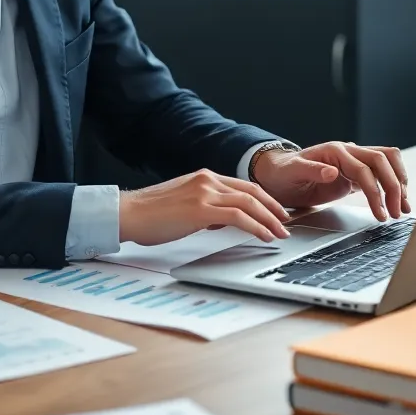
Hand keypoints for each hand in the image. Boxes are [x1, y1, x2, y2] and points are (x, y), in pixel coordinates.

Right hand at [118, 169, 291, 246]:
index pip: (243, 186)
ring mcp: (204, 193)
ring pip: (249, 203)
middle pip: (252, 191)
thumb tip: (221, 221)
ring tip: (280, 233)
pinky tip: (264, 236)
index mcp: (204, 177)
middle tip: (286, 223)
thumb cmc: (149, 214)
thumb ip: (205, 208)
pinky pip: (238, 217)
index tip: (276, 212)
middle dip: (274, 208)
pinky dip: (256, 227)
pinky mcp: (200, 209)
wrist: (128, 213)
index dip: (264, 199)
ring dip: (269, 219)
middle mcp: (207, 180)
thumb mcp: (183, 205)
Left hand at [253, 142, 409, 221]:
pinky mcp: (355, 174)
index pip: (363, 168)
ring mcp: (353, 161)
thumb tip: (332, 171)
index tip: (380, 212)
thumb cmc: (283, 172)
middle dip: (393, 187)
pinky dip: (392, 186)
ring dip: (398, 183)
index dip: (374, 190)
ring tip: (402, 208)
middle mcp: (348, 152)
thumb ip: (311, 170)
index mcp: (334, 150)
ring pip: (387, 163)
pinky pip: (380, 174)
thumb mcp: (291, 172)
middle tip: (395, 212)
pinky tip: (396, 202)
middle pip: (382, 161)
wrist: (279, 175)